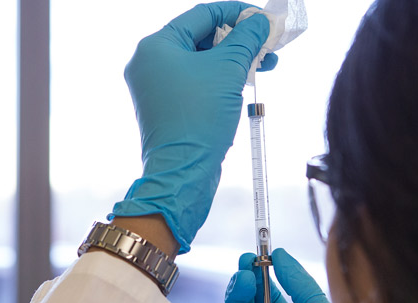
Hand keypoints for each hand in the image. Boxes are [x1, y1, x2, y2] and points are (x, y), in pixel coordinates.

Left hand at [112, 2, 276, 253]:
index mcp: (156, 45)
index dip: (237, 13)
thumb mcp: (229, 69)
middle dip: (239, 40)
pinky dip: (221, 80)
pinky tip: (245, 84)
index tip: (263, 19)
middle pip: (202, 37)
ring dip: (234, 61)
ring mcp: (155, 87)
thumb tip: (260, 23)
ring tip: (265, 66)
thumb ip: (247, 39)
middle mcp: (149, 63)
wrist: (183, 172)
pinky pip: (196, 83)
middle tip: (269, 46)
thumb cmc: (200, 118)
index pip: (203, 14)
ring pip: (201, 62)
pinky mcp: (166, 108)